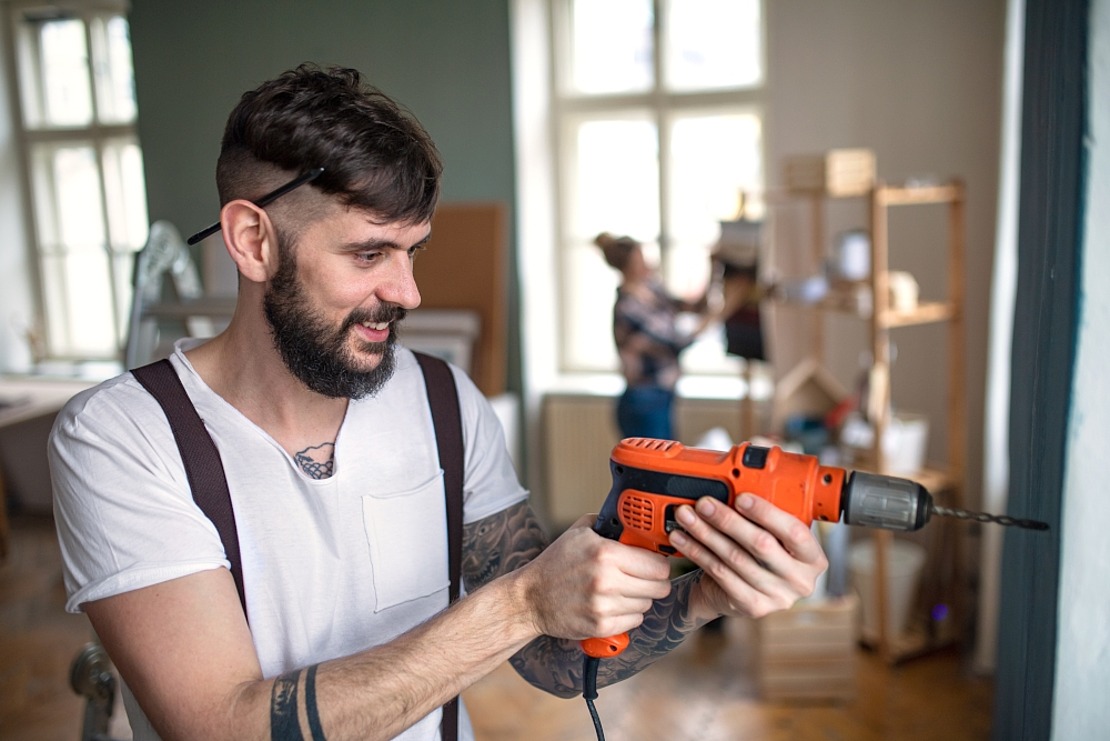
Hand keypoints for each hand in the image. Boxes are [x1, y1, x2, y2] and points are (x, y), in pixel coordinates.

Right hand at [518, 514, 671, 640]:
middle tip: (641, 577)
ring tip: (619, 590)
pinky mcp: (601, 626)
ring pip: (647, 604)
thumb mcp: (580, 532)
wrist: (531, 598)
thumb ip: (610, 525)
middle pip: (659, 587)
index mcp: (605, 553)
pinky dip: (628, 614)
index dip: (659, 563)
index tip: (653, 563)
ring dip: (639, 597)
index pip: (658, 564)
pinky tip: (612, 604)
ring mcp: (604, 606)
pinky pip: (634, 621)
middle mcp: (607, 581)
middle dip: (654, 581)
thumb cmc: (555, 564)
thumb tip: (637, 525)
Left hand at [668, 494, 827, 619]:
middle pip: (761, 545)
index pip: (795, 532)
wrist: (738, 593)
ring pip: (734, 558)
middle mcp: (800, 580)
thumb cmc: (758, 556)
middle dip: (728, 520)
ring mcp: (777, 597)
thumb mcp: (772, 536)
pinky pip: (719, 573)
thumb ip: (765, 518)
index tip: (741, 496)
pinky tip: (683, 539)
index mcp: (813, 557)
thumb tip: (735, 486)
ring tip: (687, 516)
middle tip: (704, 503)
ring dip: (706, 533)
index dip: (767, 513)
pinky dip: (697, 552)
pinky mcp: (752, 606)